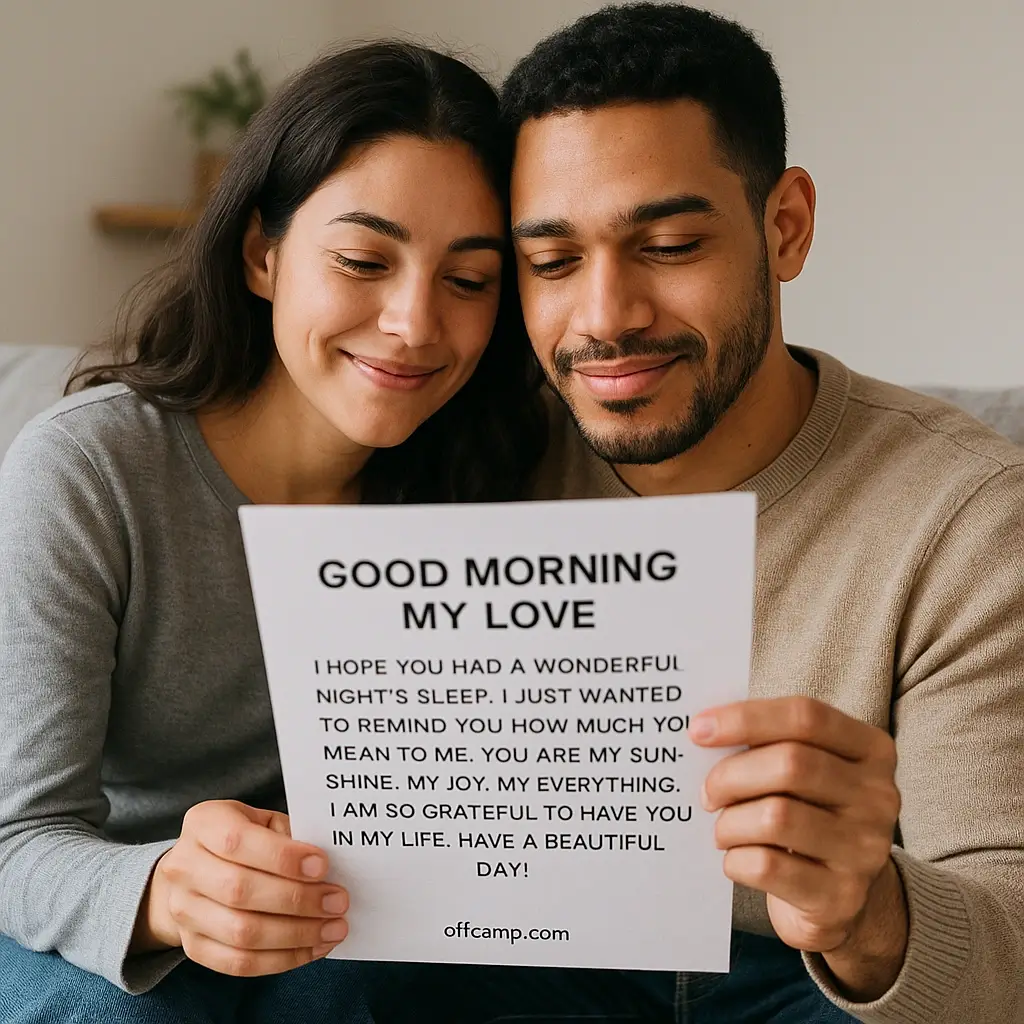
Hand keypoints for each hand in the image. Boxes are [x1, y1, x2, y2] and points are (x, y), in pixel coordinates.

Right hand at [132, 800, 349, 975]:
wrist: (196, 869)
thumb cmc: (243, 839)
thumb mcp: (262, 820)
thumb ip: (288, 836)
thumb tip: (327, 868)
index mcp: (204, 824)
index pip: (238, 841)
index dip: (283, 857)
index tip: (323, 866)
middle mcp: (184, 867)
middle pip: (240, 891)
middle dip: (298, 899)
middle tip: (338, 902)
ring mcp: (183, 911)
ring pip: (241, 933)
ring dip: (296, 934)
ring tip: (334, 928)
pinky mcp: (193, 947)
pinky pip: (239, 963)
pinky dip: (282, 959)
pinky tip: (313, 947)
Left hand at [690, 697, 906, 999]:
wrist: (839, 898)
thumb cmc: (807, 814)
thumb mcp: (804, 772)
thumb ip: (769, 744)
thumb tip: (705, 729)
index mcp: (870, 750)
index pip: (806, 716)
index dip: (746, 717)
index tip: (698, 729)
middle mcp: (878, 796)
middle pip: (791, 764)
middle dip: (732, 775)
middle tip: (707, 792)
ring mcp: (865, 849)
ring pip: (776, 817)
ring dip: (730, 822)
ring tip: (723, 830)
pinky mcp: (840, 896)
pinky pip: (768, 866)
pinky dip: (736, 860)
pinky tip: (736, 859)